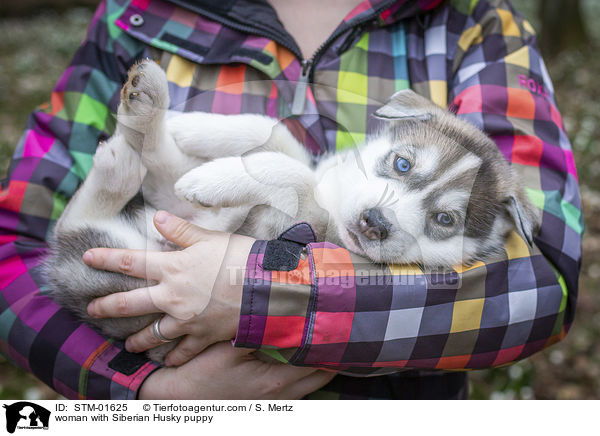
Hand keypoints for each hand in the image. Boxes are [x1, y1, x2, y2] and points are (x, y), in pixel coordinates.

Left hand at [84, 210, 254, 365]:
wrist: (266, 288)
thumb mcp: (210, 238)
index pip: (130, 261)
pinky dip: (174, 357)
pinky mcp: (203, 336)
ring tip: (127, 345)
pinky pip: (183, 351)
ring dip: (137, 340)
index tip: (87, 258)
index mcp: (172, 268)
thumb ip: (181, 231)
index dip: (106, 259)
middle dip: (107, 307)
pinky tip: (167, 361)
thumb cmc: (240, 258)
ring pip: (153, 334)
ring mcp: (186, 320)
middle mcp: (172, 297)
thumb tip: (157, 217)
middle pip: (130, 304)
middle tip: (92, 311)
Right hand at [137, 341, 335, 398]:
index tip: (342, 325)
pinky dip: (306, 374)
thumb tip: (283, 313)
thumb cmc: (201, 373)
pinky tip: (301, 359)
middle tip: (341, 331)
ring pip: (311, 385)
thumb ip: (256, 331)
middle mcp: (281, 396)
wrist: (178, 399)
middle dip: (333, 355)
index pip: (318, 363)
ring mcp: (274, 403)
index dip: (332, 344)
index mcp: (276, 381)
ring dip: (320, 365)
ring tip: (326, 342)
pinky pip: (297, 390)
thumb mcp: (228, 347)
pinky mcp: (265, 403)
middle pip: (322, 376)